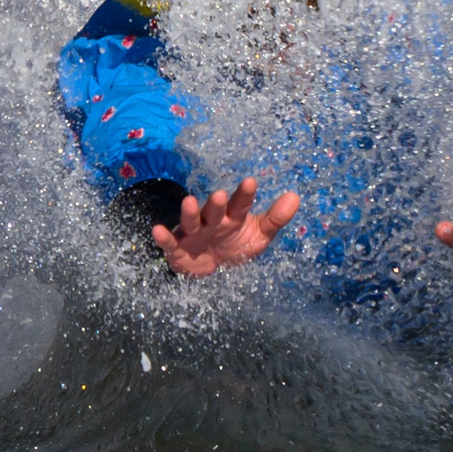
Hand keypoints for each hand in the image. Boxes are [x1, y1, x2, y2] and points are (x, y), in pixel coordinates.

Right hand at [152, 176, 301, 276]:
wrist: (211, 270)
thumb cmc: (235, 245)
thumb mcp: (259, 236)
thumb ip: (275, 218)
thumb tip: (295, 196)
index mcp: (233, 217)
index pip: (240, 204)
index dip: (244, 195)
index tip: (251, 182)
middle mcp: (212, 221)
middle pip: (214, 210)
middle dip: (216, 204)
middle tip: (220, 194)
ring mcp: (194, 233)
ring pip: (191, 222)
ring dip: (190, 213)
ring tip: (189, 202)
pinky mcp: (178, 249)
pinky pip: (170, 243)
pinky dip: (163, 237)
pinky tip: (157, 230)